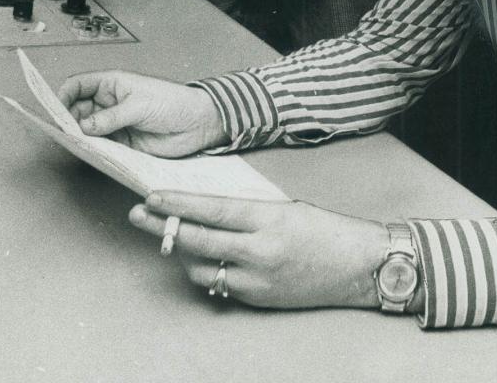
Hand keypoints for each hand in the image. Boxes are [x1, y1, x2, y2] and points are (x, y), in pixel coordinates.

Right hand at [57, 71, 226, 155]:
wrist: (197, 124)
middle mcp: (109, 103)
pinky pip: (100, 146)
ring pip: (87, 130)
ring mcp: (114, 123)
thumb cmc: (173, 103)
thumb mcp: (140, 105)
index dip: (64, 95)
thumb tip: (83, 126)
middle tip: (64, 133)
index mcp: (112, 84)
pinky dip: (92, 150)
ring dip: (79, 137)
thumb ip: (111, 117)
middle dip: (68, 120)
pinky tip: (88, 154)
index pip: (79, 85)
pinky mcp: (122, 143)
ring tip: (74, 145)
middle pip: (77, 110)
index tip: (56, 110)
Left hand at [129, 191, 389, 310]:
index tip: (151, 197)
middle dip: (163, 227)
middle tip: (138, 215)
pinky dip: (206, 269)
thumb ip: (247, 211)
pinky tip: (199, 257)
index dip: (178, 205)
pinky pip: (219, 285)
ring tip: (167, 234)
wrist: (359, 266)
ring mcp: (258, 279)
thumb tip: (207, 209)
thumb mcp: (285, 208)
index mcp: (268, 219)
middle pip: (198, 240)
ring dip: (182, 251)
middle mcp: (260, 251)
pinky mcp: (258, 299)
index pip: (211, 210)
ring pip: (202, 267)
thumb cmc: (325, 229)